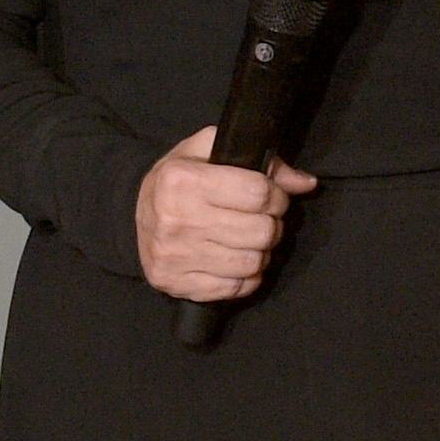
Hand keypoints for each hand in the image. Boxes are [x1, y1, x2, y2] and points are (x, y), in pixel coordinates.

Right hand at [135, 128, 317, 300]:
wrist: (134, 212)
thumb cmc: (181, 178)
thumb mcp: (212, 152)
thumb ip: (264, 162)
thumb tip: (306, 183)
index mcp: (183, 180)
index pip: (259, 193)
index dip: (276, 195)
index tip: (270, 197)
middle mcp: (174, 218)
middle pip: (261, 231)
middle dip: (271, 225)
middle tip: (260, 220)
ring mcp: (172, 255)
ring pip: (252, 262)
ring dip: (260, 252)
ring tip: (246, 240)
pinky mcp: (172, 281)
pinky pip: (234, 288)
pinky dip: (243, 277)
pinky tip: (232, 260)